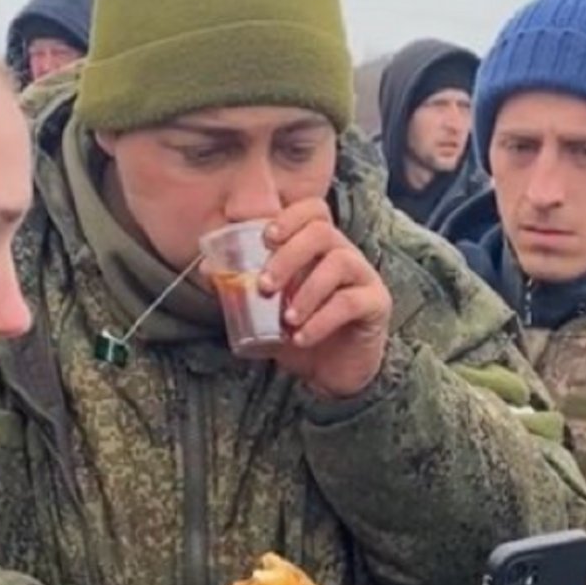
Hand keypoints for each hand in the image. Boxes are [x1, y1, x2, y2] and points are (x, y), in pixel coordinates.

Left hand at [260, 199, 391, 397]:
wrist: (331, 374)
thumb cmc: (300, 333)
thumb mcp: (268, 310)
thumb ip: (245, 287)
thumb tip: (209, 267)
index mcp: (320, 248)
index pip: (314, 210)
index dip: (290, 217)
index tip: (265, 238)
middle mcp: (345, 254)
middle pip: (322, 232)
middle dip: (288, 256)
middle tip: (265, 286)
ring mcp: (364, 277)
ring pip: (339, 263)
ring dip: (306, 291)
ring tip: (286, 319)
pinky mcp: (377, 305)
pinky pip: (350, 302)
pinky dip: (321, 320)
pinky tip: (302, 338)